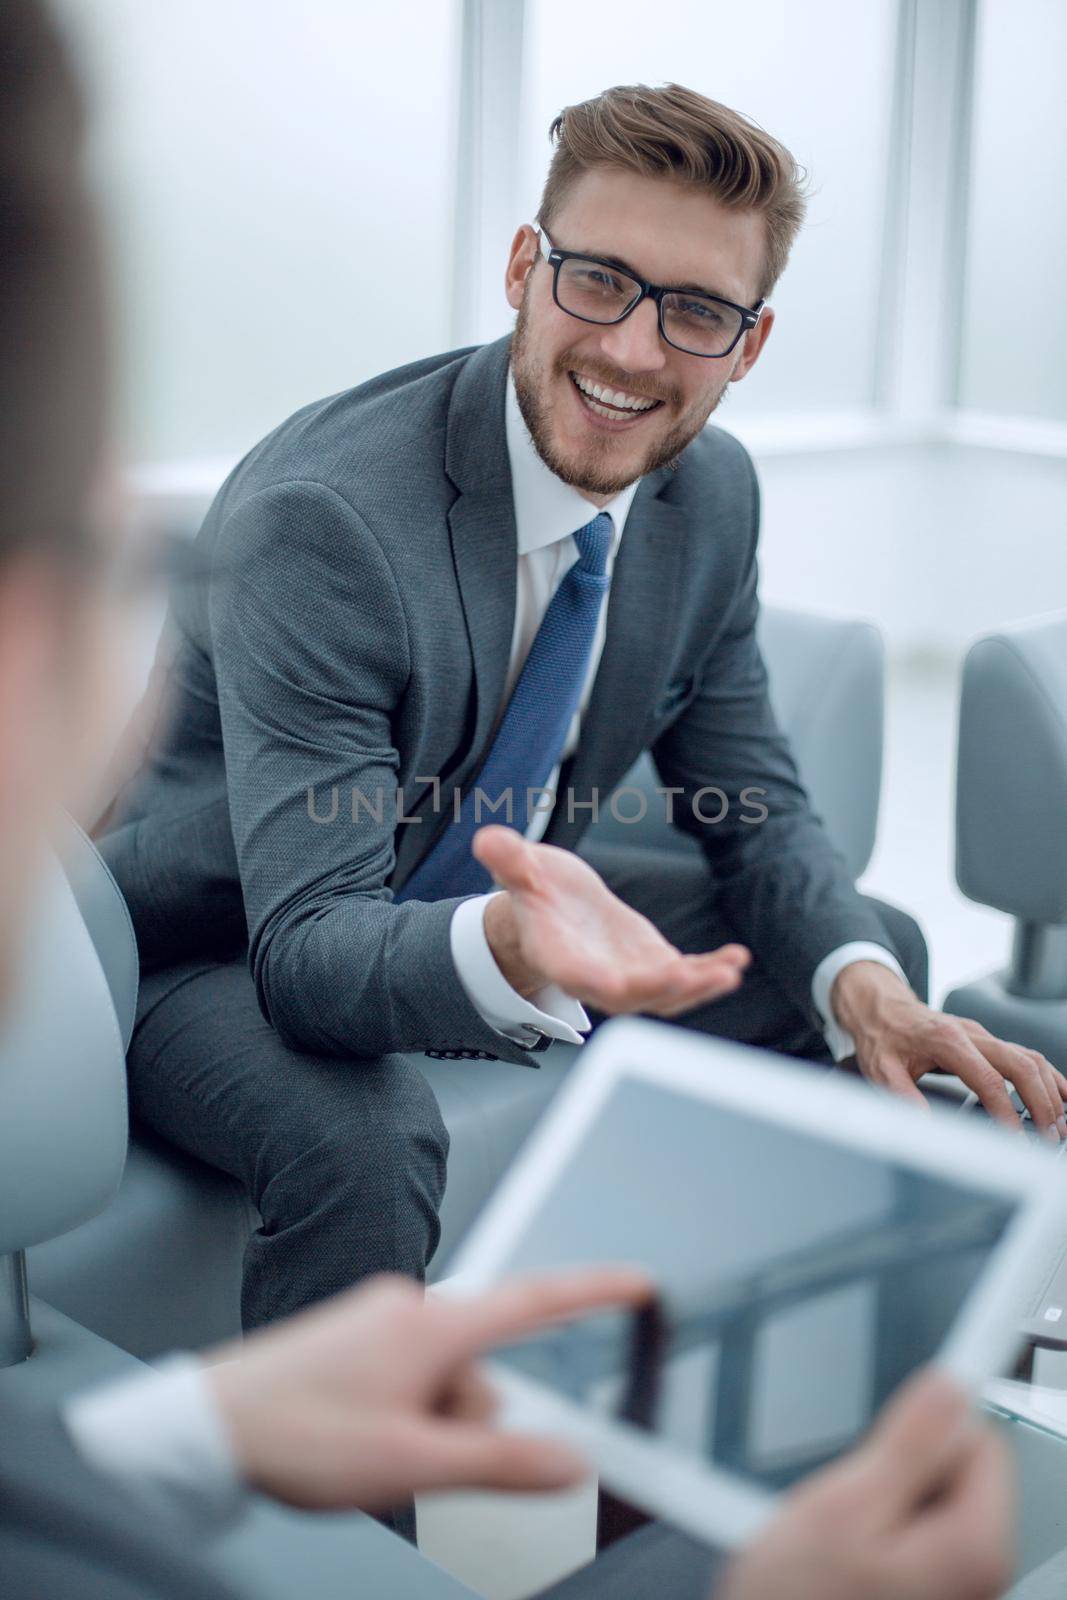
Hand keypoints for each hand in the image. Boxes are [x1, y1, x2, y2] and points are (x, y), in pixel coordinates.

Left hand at [206, 1267, 648, 1510]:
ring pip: (446, 1377)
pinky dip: (405, 1410)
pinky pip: (411, 1372)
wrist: (210, 1426)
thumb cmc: (296, 1435)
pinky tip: (358, 1437)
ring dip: (431, 1420)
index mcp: (432, 1324)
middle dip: (468, 1418)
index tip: (638, 1282)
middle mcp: (409, 1306)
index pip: (535, 1299)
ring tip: (371, 1452)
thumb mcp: (411, 1461)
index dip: (594, 1290)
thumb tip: (571, 1462)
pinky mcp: (356, 1334)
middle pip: (483, 1366)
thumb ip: (500, 1459)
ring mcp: (378, 1318)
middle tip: (416, 1458)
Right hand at [475, 825, 749, 1017]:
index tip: (613, 983)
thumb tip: (486, 839)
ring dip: (697, 988)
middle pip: (629, 994)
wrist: (555, 911)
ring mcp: (629, 976)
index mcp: (559, 957)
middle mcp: (596, 977)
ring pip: (665, 995)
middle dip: (660, 989)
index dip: (594, 980)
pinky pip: (685, 977)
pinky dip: (711, 972)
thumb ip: (510, 860)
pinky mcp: (654, 967)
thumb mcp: (522, 869)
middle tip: (689, 975)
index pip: (575, 975)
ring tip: (728, 971)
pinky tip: (736, 957)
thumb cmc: (536, 892)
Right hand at [719, 1369, 1012, 1599]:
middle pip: (957, 1470)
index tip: (902, 1401)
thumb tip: (950, 1386)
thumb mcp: (840, 1507)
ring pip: (927, 1501)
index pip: (983, 1438)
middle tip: (849, 1496)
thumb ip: (906, 1444)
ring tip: (837, 1532)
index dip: (929, 1419)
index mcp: (974, 1548)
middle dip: (899, 1466)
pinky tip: (841, 1556)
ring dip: (881, 1500)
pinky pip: (911, 1534)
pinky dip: (875, 1530)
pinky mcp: (925, 1593)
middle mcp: (979, 1574)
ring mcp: (952, 1588)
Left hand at [833, 962, 1066, 1138]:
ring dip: (1049, 1090)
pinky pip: (1025, 1054)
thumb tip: (925, 1126)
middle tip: (1048, 1136)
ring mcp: (982, 1034)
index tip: (1015, 1138)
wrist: (880, 1006)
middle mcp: (971, 1033)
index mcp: (946, 1040)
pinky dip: (1046, 1075)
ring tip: (1058, 1124)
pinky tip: (1058, 1095)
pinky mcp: (986, 1039)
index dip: (1005, 1111)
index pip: (988, 1079)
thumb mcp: (882, 1070)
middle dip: (1041, 1102)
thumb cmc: (882, 1036)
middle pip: (1021, 1065)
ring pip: (1029, 1058)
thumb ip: (904, 1097)